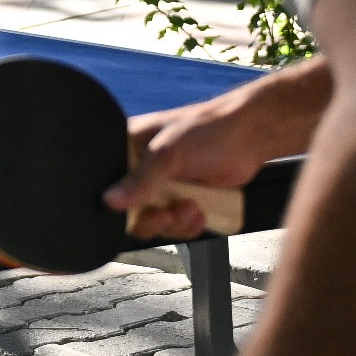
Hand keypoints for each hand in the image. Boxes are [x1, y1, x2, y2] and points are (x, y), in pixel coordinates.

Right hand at [105, 90, 281, 240]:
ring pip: (155, 222)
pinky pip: (176, 226)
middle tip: (166, 214)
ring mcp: (162, 187)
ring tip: (192, 207)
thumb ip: (141, 179)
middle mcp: (141, 169)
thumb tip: (110, 201)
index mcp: (129, 148)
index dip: (116, 202)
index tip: (133, 210)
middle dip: (152, 219)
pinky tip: (200, 210)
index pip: (107, 183)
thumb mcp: (168, 153)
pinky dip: (188, 225)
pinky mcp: (182, 200)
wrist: (249, 137)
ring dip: (175, 222)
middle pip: (129, 211)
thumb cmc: (207, 130)